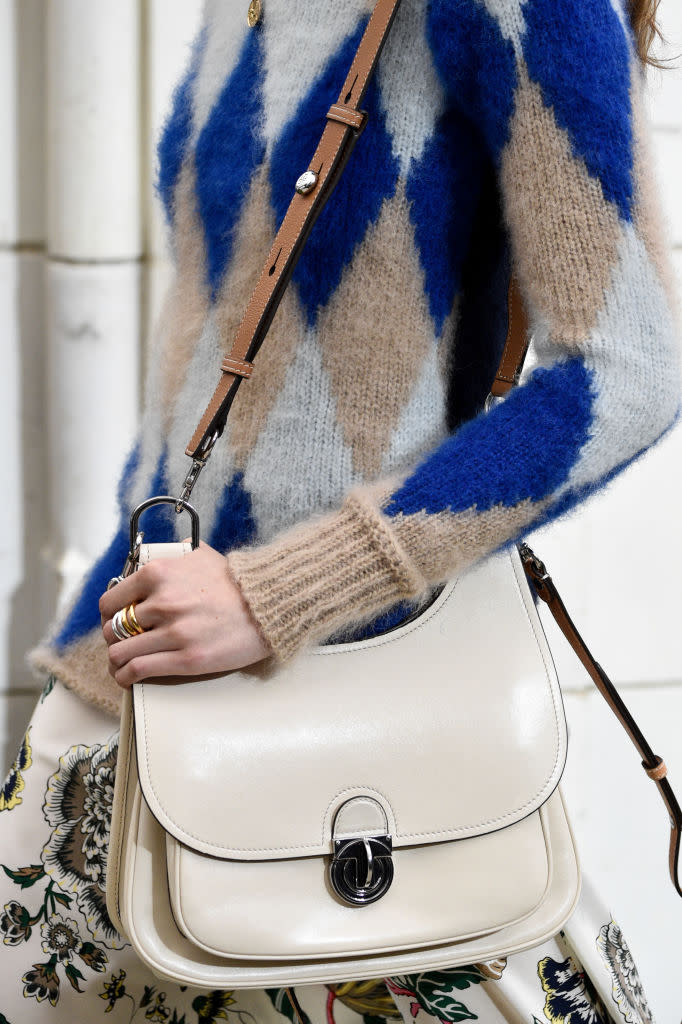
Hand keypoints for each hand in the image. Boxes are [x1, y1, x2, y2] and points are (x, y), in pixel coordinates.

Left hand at [99, 542, 270, 688]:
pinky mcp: (186, 659)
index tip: (114, 621)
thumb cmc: (236, 581)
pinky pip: (137, 670)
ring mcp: (174, 632)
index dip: (108, 615)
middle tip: (122, 643)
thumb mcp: (199, 555)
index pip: (110, 601)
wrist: (269, 604)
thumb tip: (152, 555)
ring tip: (122, 665)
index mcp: (158, 574)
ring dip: (117, 662)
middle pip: (113, 629)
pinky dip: (125, 677)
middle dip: (113, 639)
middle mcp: (162, 602)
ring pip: (120, 653)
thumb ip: (170, 556)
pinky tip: (127, 678)